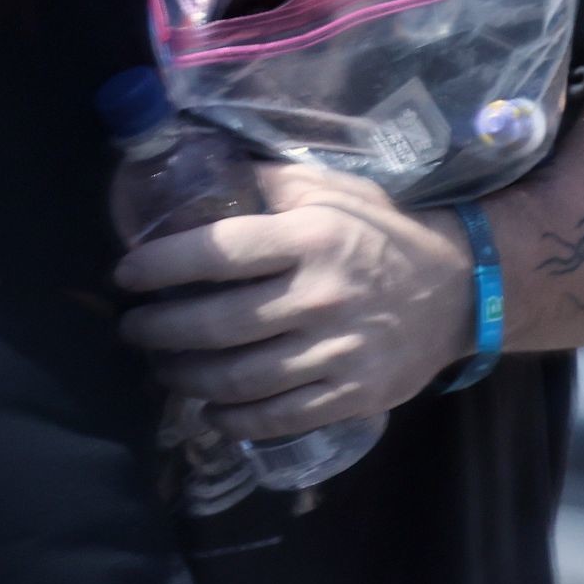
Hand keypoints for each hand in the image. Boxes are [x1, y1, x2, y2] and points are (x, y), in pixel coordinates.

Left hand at [115, 164, 473, 439]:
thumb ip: (270, 181)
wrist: (458, 287)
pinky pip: (278, 417)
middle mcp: (319, 296)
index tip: (125, 273)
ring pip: (241, 377)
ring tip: (161, 367)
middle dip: (160, 330)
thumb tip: (205, 165)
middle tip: (132, 327)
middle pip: (219, 324)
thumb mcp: (331, 188)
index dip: (163, 265)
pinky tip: (211, 408)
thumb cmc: (382, 230)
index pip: (219, 251)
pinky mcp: (351, 395)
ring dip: (187, 377)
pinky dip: (234, 418)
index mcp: (310, 237)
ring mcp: (336, 352)